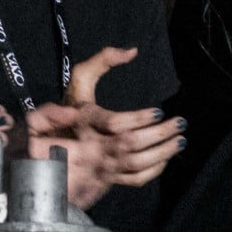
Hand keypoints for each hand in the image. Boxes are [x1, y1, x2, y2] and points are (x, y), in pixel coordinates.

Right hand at [27, 46, 184, 207]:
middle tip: (180, 124)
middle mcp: (93, 145)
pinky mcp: (107, 178)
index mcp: (86, 120)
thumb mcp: (81, 78)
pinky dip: (153, 170)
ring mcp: (100, 165)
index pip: (116, 123)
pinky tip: (165, 158)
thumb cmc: (72, 104)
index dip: (139, 118)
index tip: (159, 111)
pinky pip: (134, 179)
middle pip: (130, 145)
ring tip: (179, 140)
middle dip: (159, 135)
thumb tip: (132, 51)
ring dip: (162, 153)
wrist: (52, 143)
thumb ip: (103, 60)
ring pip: (135, 165)